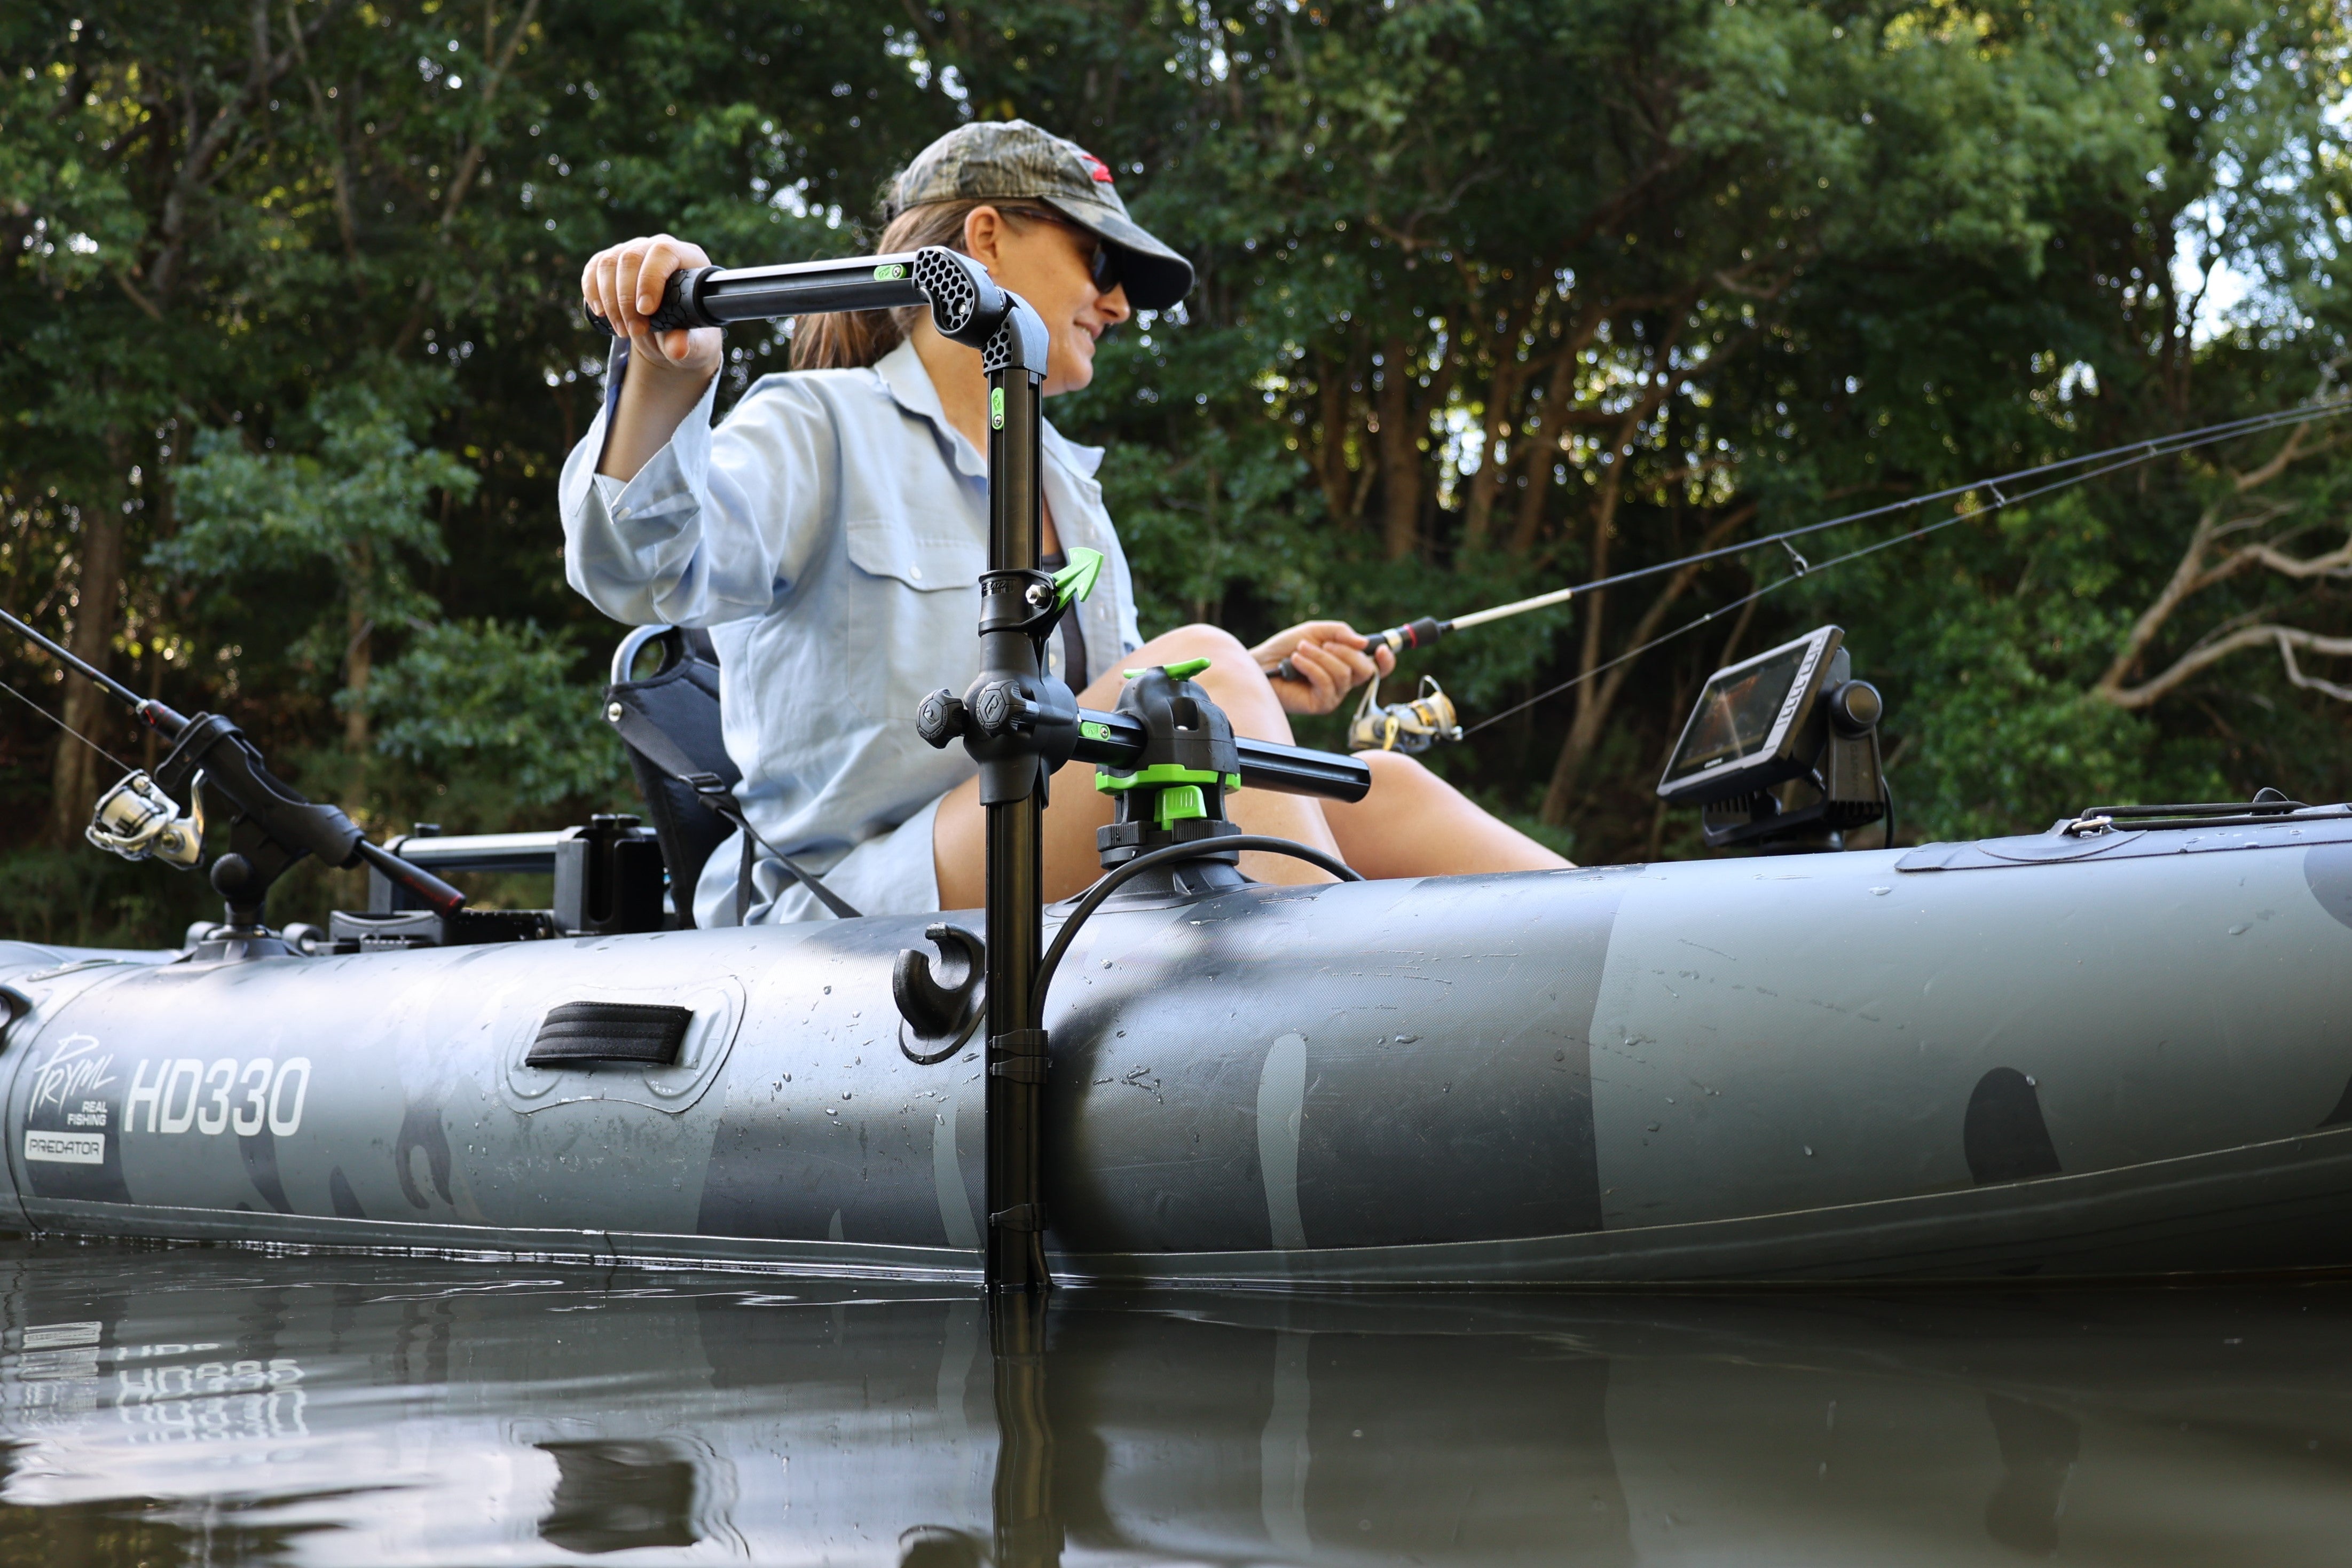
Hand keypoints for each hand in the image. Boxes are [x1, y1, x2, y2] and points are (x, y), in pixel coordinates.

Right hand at [580, 233, 722, 377]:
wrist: (671, 334)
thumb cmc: (689, 332)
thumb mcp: (695, 343)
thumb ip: (689, 343)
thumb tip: (677, 348)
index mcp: (688, 258)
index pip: (663, 252)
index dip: (650, 279)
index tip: (646, 311)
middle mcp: (657, 247)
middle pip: (631, 257)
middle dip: (626, 298)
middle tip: (633, 331)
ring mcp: (633, 251)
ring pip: (608, 262)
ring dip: (609, 299)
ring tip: (621, 330)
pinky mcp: (612, 261)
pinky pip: (594, 268)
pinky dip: (592, 291)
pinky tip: (600, 312)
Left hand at [1250, 621, 1395, 714]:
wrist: (1262, 663)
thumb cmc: (1286, 648)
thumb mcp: (1316, 631)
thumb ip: (1341, 632)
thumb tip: (1364, 642)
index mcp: (1347, 662)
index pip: (1377, 667)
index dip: (1386, 660)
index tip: (1382, 649)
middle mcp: (1344, 681)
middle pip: (1365, 669)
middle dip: (1344, 651)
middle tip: (1323, 644)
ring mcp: (1334, 694)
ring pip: (1343, 674)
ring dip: (1320, 657)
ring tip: (1300, 650)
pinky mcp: (1321, 704)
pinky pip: (1327, 683)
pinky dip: (1311, 667)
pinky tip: (1296, 661)